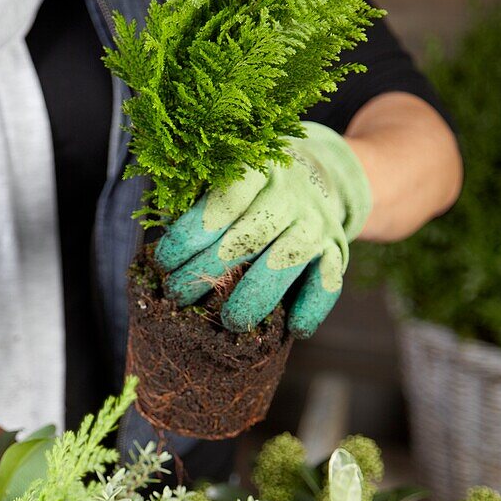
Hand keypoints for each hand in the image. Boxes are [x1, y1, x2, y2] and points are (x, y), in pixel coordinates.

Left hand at [155, 122, 371, 336]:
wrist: (324, 174)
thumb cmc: (256, 186)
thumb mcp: (230, 177)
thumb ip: (198, 202)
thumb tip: (164, 251)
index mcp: (259, 169)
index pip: (224, 200)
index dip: (192, 233)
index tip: (165, 261)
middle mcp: (291, 194)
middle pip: (249, 235)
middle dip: (209, 271)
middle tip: (179, 296)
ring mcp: (317, 223)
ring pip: (287, 260)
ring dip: (257, 294)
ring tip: (230, 321)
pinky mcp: (337, 250)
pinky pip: (329, 280)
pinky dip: (315, 306)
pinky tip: (295, 330)